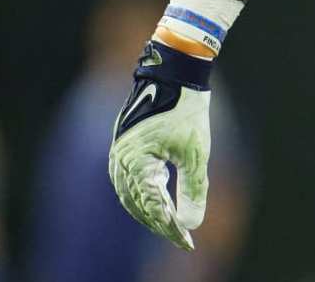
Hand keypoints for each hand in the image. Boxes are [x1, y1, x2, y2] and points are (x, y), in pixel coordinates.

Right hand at [107, 40, 213, 250]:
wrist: (174, 73)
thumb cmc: (186, 109)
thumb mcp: (196, 152)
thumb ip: (193, 189)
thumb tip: (190, 224)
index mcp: (135, 162)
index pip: (152, 207)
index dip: (170, 228)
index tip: (188, 241)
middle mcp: (120, 161)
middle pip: (138, 205)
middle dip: (161, 224)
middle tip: (182, 239)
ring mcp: (118, 155)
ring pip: (131, 196)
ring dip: (150, 213)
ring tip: (172, 228)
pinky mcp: (123, 149)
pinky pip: (129, 182)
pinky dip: (143, 197)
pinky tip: (159, 205)